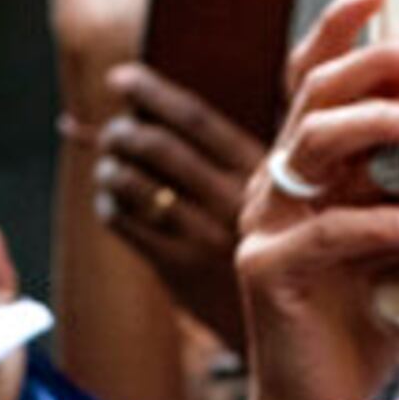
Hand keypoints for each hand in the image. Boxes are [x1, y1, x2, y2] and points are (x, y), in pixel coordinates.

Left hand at [93, 64, 260, 346]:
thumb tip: (176, 103)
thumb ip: (236, 150)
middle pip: (161, 148)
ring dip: (111, 167)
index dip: (153, 92)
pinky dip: (110, 205)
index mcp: (262, 172)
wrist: (290, 323)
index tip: (121, 76)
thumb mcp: (283, 192)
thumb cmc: (281, 244)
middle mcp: (235, 202)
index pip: (198, 119)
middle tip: (113, 130)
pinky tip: (113, 202)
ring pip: (137, 185)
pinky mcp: (181, 271)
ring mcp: (207, 237)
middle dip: (124, 131)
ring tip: (108, 164)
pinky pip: (127, 225)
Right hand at [234, 0, 398, 399]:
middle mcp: (279, 182)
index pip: (316, 73)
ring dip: (380, 128)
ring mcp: (267, 225)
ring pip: (311, 147)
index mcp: (310, 162)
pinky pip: (325, 233)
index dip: (342, 26)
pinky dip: (381, 223)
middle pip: (316, 94)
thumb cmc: (386, 312)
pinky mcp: (268, 274)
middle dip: (377, 62)